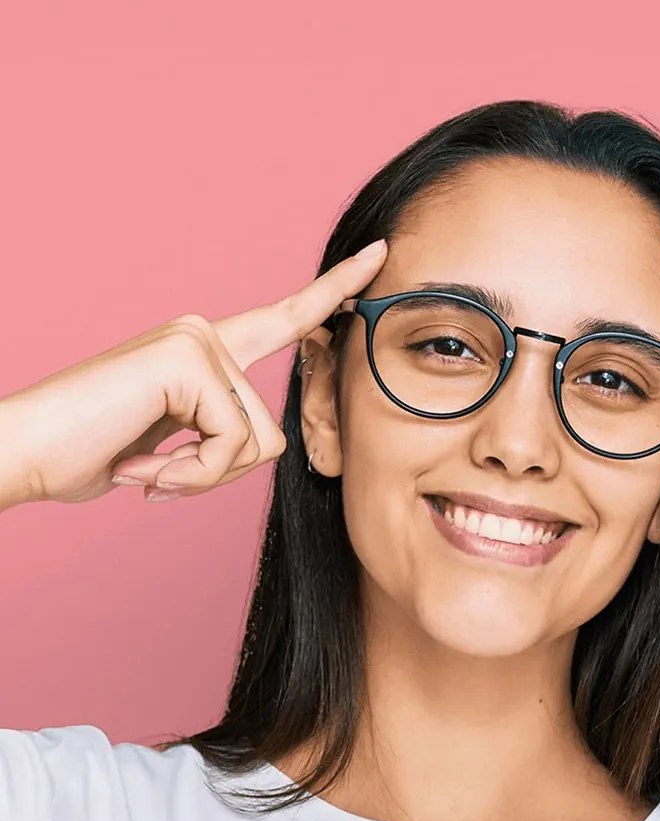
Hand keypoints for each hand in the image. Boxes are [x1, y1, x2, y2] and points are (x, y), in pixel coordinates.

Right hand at [2, 239, 386, 504]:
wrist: (23, 453)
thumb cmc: (95, 452)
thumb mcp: (176, 446)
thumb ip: (222, 433)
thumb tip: (258, 441)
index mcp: (206, 350)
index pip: (285, 320)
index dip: (333, 293)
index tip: (378, 257)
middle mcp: (205, 335)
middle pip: (273, 429)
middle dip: (221, 472)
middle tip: (160, 475)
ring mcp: (196, 341)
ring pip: (256, 443)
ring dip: (200, 477)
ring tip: (145, 469)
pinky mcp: (187, 360)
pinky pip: (231, 445)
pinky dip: (190, 476)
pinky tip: (140, 469)